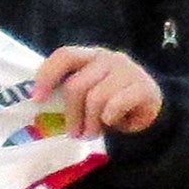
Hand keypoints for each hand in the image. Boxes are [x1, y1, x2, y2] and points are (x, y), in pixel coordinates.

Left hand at [32, 43, 161, 137]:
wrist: (151, 109)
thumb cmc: (112, 102)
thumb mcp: (88, 94)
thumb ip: (69, 91)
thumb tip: (40, 103)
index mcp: (90, 57)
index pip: (65, 55)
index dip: (47, 75)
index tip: (37, 98)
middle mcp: (108, 58)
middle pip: (76, 85)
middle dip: (72, 114)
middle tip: (74, 133)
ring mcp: (127, 71)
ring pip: (95, 99)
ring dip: (90, 123)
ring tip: (92, 133)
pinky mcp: (143, 87)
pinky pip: (114, 107)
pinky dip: (109, 119)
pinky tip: (112, 123)